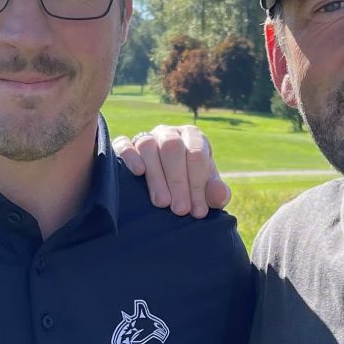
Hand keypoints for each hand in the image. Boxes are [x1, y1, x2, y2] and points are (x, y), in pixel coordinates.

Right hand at [112, 125, 230, 216]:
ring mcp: (147, 137)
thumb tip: (220, 196)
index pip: (196, 153)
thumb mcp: (207, 191)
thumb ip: (216, 193)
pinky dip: (129, 156)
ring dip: (156, 176)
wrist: (168, 187)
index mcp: (193, 137)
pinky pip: (124, 143)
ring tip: (162, 203)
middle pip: (172, 147)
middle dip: (178, 181)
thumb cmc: (191, 187)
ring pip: (148, 146)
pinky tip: (138, 173)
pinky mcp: (126, 145)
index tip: (198, 210)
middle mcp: (169, 133)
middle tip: (180, 210)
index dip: (198, 183)